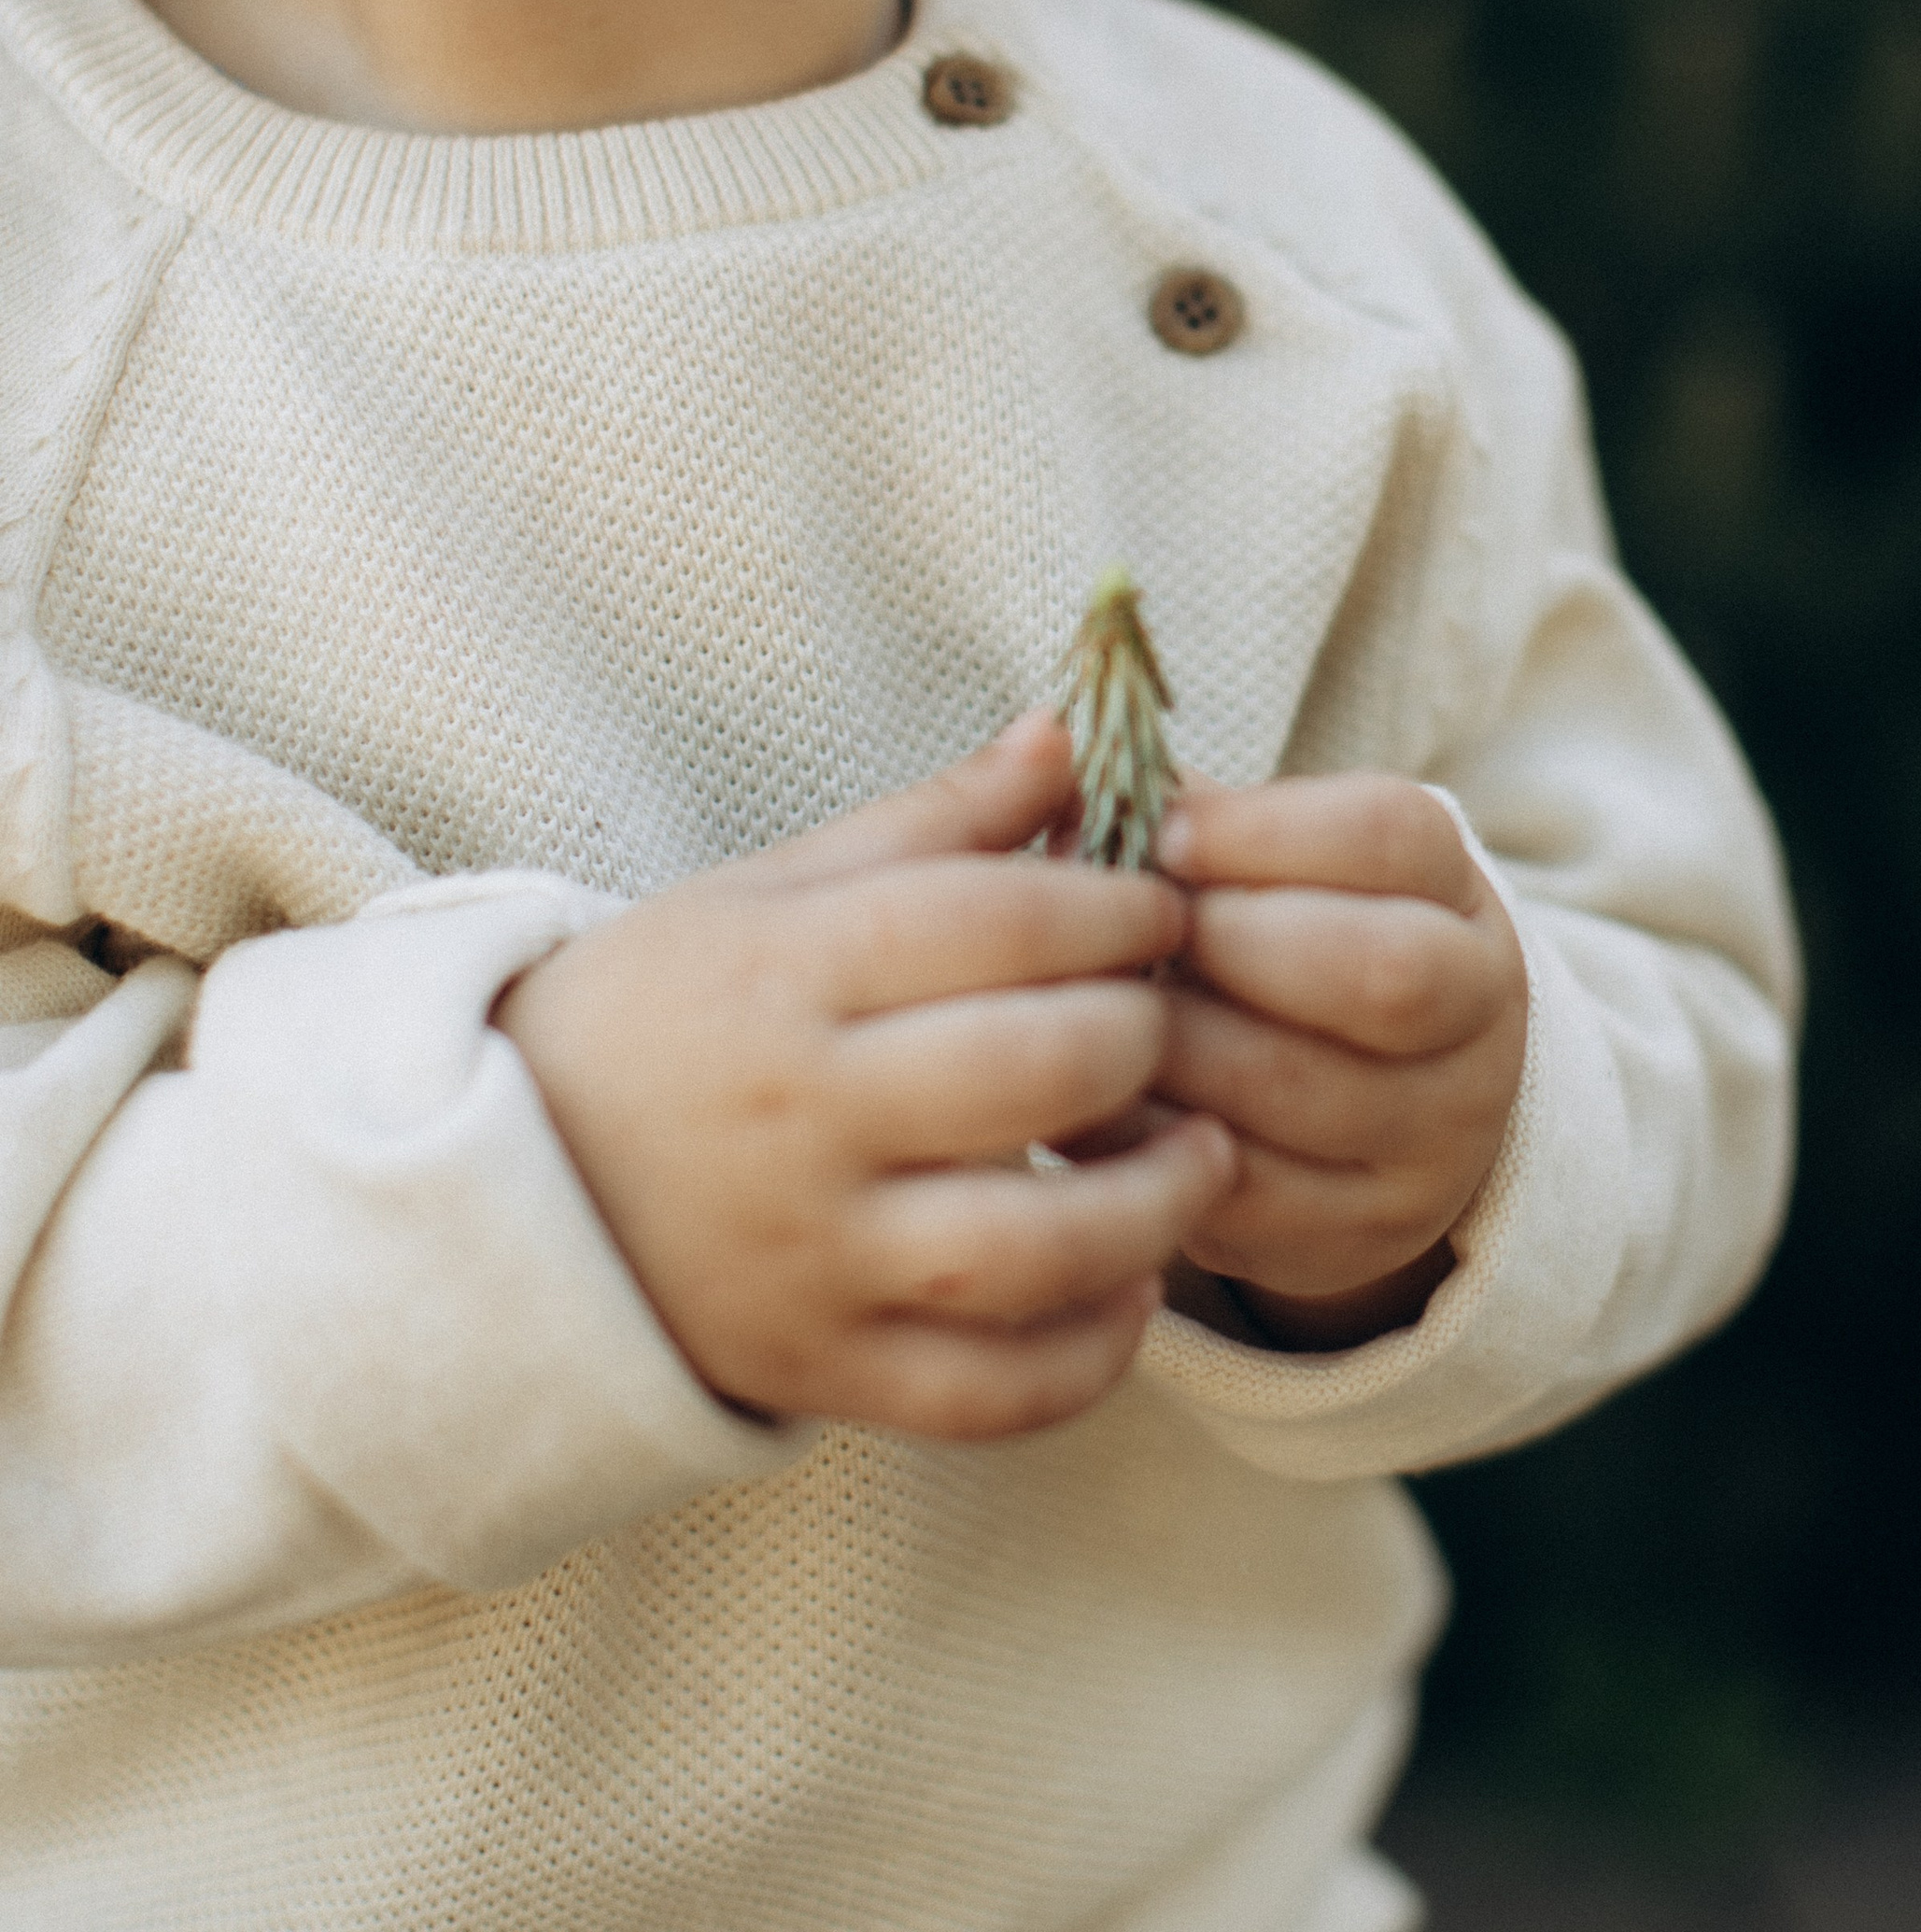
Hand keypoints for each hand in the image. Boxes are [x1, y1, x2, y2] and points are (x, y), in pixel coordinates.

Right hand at [496, 716, 1233, 1436]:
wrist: (506, 1189)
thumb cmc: (664, 1014)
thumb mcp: (768, 891)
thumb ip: (934, 821)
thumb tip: (1068, 739)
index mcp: (783, 974)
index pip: (989, 923)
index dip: (1109, 905)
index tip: (1159, 906)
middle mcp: (798, 1121)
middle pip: (1026, 1073)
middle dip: (1138, 1035)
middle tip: (1168, 1018)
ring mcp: (811, 1260)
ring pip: (1024, 1250)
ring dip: (1151, 1205)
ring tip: (1202, 1152)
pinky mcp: (822, 1372)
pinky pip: (984, 1393)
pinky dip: (1085, 1356)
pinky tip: (1132, 1287)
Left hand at [1144, 777, 1529, 1351]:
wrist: (1378, 1104)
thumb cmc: (1286, 942)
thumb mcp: (1275, 866)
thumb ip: (1186, 813)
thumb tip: (1060, 762)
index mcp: (1454, 892)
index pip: (1390, 836)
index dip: (1268, 830)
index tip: (1166, 833)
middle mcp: (1477, 1015)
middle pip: (1381, 973)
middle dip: (1233, 945)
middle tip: (1136, 939)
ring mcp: (1435, 1135)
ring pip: (1304, 1094)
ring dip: (1174, 1047)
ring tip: (1089, 1013)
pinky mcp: (1365, 1232)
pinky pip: (1250, 1195)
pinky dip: (1151, 1144)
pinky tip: (1092, 1103)